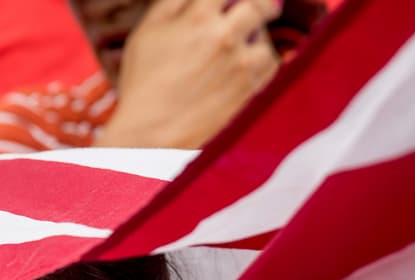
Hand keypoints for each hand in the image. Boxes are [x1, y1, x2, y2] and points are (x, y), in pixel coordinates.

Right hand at [97, 0, 281, 149]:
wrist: (151, 131)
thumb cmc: (143, 81)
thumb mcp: (147, 30)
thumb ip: (174, 2)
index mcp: (198, 14)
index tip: (236, 0)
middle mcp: (224, 34)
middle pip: (259, 6)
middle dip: (264, 5)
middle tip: (268, 8)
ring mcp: (239, 62)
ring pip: (266, 38)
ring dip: (262, 36)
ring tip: (254, 41)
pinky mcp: (247, 88)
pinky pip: (271, 66)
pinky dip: (267, 60)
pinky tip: (255, 63)